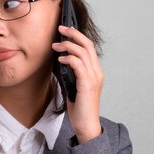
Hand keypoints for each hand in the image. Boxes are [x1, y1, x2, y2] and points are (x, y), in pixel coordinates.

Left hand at [53, 25, 103, 142]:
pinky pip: (78, 65)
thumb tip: (58, 61)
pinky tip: (59, 59)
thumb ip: (69, 74)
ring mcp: (93, 78)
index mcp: (95, 72)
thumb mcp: (73, 87)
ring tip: (55, 44)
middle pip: (87, 44)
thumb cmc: (79, 108)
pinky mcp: (87, 85)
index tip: (66, 30)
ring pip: (83, 52)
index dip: (78, 36)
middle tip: (60, 28)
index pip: (89, 48)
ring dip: (67, 45)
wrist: (86, 125)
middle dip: (73, 33)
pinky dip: (68, 58)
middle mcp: (97, 72)